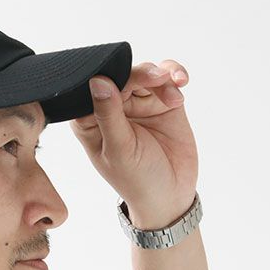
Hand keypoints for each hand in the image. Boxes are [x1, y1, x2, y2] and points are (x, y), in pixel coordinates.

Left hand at [69, 60, 197, 228]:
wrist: (170, 195)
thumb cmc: (136, 180)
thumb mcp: (119, 150)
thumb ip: (108, 115)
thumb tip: (98, 81)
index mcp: (89, 120)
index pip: (91, 89)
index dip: (107, 76)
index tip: (122, 77)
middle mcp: (111, 108)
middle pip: (122, 76)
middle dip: (140, 74)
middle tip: (157, 78)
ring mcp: (137, 104)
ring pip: (145, 73)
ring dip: (161, 75)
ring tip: (173, 92)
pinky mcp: (162, 102)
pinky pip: (166, 77)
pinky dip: (174, 73)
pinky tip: (180, 82)